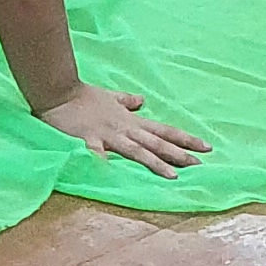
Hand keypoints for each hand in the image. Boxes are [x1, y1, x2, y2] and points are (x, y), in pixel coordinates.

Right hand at [35, 80, 209, 177]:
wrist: (58, 91)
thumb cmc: (83, 96)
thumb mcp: (109, 96)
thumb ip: (126, 100)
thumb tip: (142, 101)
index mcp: (130, 121)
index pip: (163, 130)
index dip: (185, 139)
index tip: (206, 147)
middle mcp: (124, 129)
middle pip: (156, 142)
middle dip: (179, 154)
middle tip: (201, 165)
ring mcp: (107, 136)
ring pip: (136, 150)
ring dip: (155, 162)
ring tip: (173, 175)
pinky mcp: (87, 140)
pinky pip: (97, 153)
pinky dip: (104, 163)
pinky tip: (112, 173)